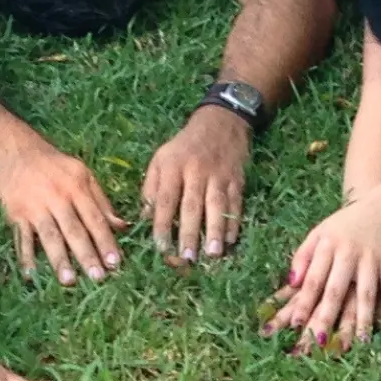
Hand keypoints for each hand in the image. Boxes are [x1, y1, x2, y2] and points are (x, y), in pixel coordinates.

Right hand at [0, 130, 122, 284]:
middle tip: (98, 277)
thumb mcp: (81, 174)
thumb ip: (101, 201)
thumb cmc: (53, 165)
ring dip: (59, 259)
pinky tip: (31, 274)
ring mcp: (35, 206)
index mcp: (77, 187)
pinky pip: (22, 237)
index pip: (95, 219)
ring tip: (69, 281)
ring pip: (50, 236)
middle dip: (87, 255)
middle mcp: (57, 197)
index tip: (116, 263)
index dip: (105, 242)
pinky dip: (25, 256)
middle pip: (74, 230)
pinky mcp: (15, 213)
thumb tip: (122, 226)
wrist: (13, 148)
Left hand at [145, 105, 252, 262]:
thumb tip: (144, 219)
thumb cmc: (184, 147)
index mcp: (172, 166)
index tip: (160, 248)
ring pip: (216, 206)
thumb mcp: (161, 159)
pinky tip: (231, 241)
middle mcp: (195, 171)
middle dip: (189, 233)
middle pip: (192, 206)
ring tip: (213, 254)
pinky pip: (235, 204)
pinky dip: (234, 223)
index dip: (162, 224)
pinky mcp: (237, 180)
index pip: (165, 199)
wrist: (221, 122)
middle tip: (187, 258)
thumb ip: (151, 188)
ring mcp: (219, 176)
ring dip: (215, 231)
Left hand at [266, 194, 380, 347]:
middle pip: (336, 290)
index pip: (313, 279)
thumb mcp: (320, 233)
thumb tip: (290, 284)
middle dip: (327, 316)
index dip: (304, 302)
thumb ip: (303, 256)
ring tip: (360, 341)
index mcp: (327, 247)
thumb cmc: (346, 224)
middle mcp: (348, 254)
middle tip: (320, 341)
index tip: (295, 324)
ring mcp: (371, 259)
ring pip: (366, 293)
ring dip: (364, 318)